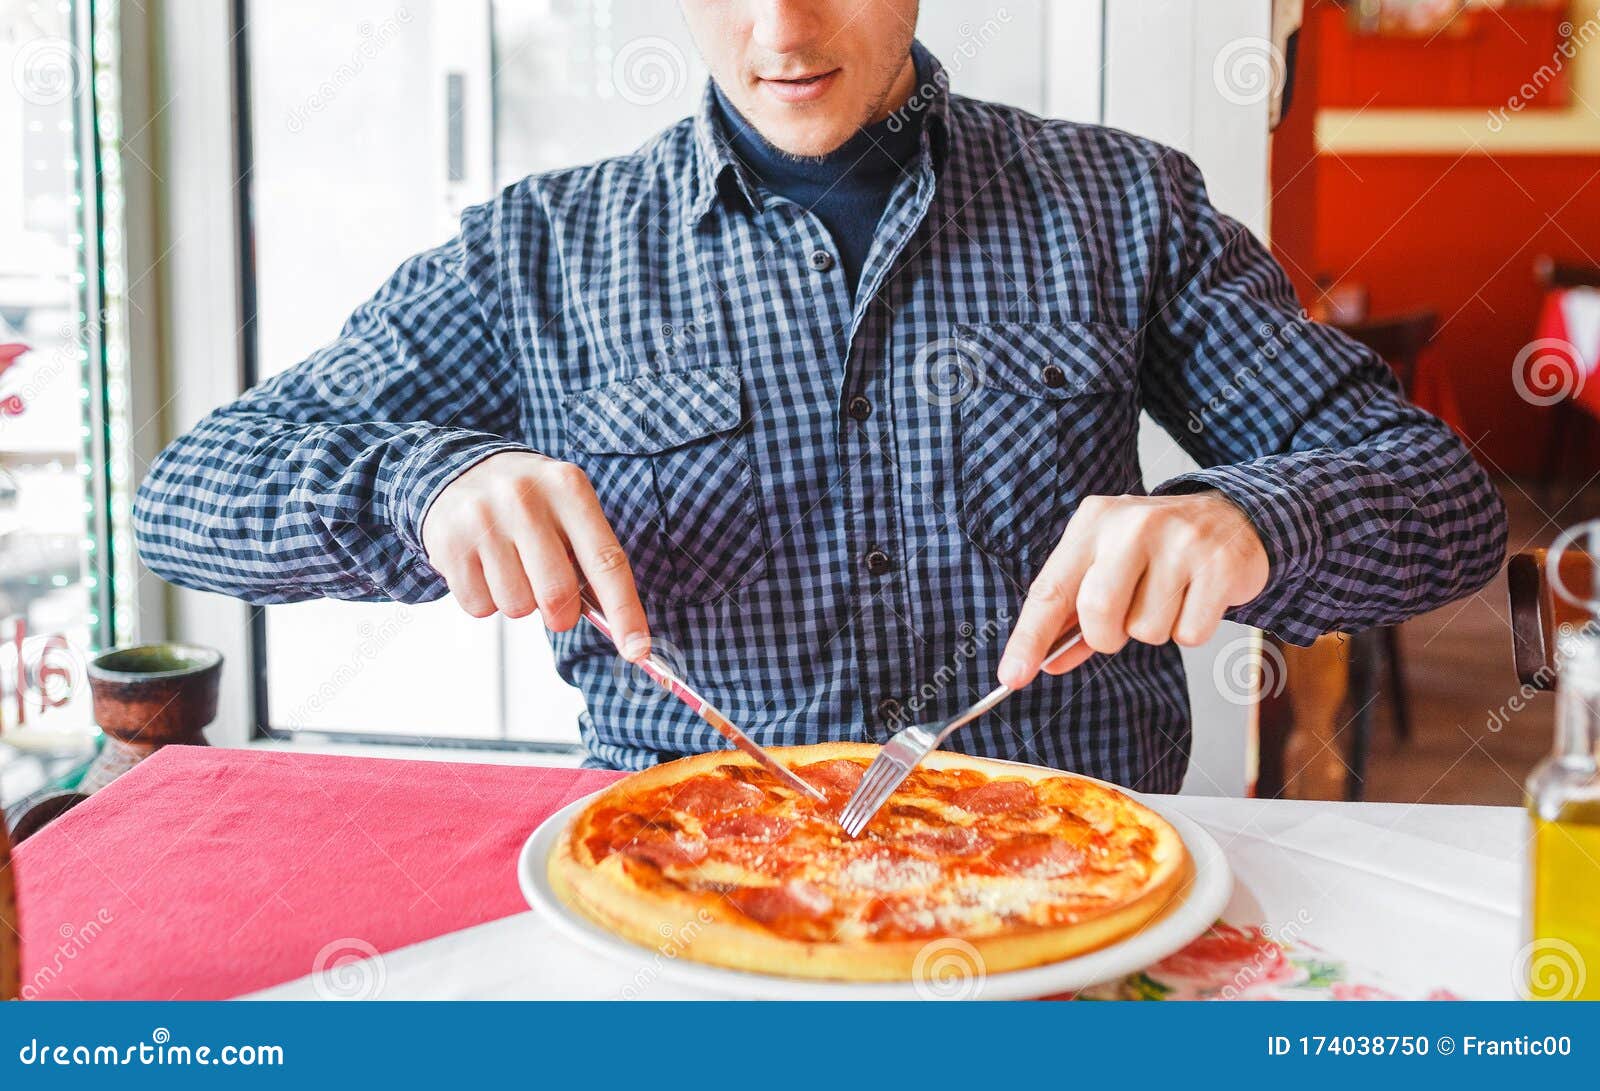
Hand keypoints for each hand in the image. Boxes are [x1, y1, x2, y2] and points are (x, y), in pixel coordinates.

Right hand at [420, 451, 649, 658]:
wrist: (459, 469)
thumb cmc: (529, 500)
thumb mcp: (567, 508)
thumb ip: (591, 557)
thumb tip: (617, 624)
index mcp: (568, 488)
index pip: (606, 562)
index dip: (625, 612)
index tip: (637, 649)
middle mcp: (524, 498)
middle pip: (557, 595)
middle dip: (561, 613)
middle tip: (552, 597)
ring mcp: (483, 520)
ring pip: (517, 607)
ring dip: (520, 603)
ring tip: (511, 567)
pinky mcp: (449, 544)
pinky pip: (480, 607)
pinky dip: (488, 600)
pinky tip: (485, 568)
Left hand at [997, 491, 1268, 688]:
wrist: (1232, 518)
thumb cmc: (1155, 550)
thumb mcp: (1107, 565)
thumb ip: (1074, 614)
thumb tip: (1046, 662)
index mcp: (1094, 522)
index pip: (1050, 589)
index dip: (1029, 638)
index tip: (1012, 676)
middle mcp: (1132, 524)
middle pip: (1098, 613)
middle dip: (1106, 636)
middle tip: (1123, 623)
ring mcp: (1179, 541)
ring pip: (1146, 630)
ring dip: (1154, 629)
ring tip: (1170, 595)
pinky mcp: (1218, 565)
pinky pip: (1189, 634)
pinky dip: (1190, 629)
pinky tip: (1197, 597)